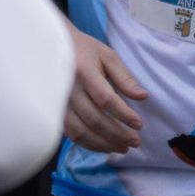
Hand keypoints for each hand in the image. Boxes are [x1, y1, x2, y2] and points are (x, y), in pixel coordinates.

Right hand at [65, 25, 147, 153]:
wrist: (51, 47)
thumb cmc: (84, 50)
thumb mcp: (107, 56)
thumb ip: (124, 77)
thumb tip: (143, 97)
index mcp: (84, 73)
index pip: (105, 99)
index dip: (123, 114)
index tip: (139, 124)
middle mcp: (68, 90)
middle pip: (94, 119)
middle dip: (117, 134)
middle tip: (135, 142)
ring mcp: (58, 104)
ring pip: (81, 131)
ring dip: (103, 144)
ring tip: (123, 148)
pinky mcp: (54, 113)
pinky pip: (70, 134)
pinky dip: (88, 143)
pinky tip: (104, 146)